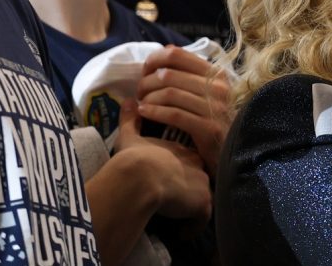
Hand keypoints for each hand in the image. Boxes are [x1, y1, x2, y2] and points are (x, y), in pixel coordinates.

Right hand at [112, 100, 212, 219]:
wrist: (140, 176)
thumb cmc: (133, 158)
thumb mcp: (129, 138)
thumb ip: (130, 120)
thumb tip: (128, 102)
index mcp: (184, 151)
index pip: (191, 161)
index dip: (183, 171)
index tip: (173, 183)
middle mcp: (199, 166)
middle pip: (201, 179)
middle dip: (193, 189)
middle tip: (178, 201)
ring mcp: (203, 185)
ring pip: (204, 199)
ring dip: (194, 209)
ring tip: (180, 218)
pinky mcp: (203, 203)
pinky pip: (202, 219)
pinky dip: (193, 226)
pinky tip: (181, 231)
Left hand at [135, 43, 233, 172]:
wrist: (234, 150)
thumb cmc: (214, 119)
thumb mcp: (208, 92)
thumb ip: (190, 73)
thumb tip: (166, 50)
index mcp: (216, 73)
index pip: (177, 55)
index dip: (155, 60)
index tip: (144, 70)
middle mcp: (218, 87)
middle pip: (168, 75)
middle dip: (147, 82)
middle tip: (139, 92)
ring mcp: (215, 107)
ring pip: (169, 94)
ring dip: (148, 98)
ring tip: (141, 104)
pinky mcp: (209, 128)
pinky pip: (174, 114)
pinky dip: (154, 112)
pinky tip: (144, 113)